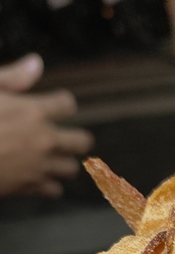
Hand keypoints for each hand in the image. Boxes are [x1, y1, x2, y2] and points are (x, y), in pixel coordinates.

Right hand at [0, 53, 93, 197]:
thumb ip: (12, 77)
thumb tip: (37, 63)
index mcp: (33, 112)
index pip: (67, 105)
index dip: (62, 104)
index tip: (56, 105)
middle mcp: (44, 140)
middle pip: (82, 141)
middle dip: (75, 137)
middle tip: (61, 136)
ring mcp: (40, 166)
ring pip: (71, 168)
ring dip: (63, 162)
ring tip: (50, 157)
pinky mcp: (30, 187)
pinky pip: (55, 189)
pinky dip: (48, 184)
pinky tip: (37, 176)